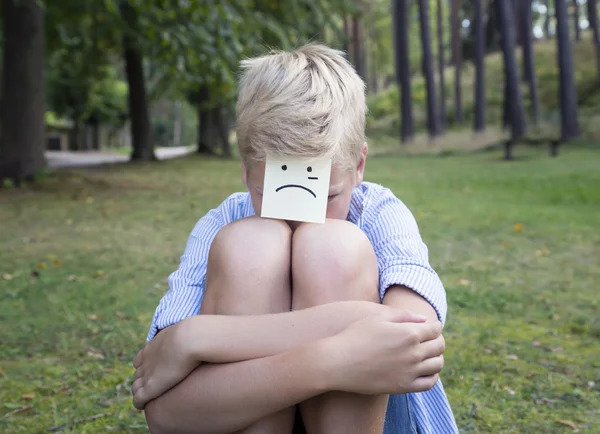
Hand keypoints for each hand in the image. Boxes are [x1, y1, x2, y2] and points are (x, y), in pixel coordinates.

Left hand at [131, 318, 200, 409]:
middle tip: (154, 386)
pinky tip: (143, 406)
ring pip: (136, 387)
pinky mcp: (150, 387)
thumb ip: (184, 336)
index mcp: (150, 349)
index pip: (139, 361)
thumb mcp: (185, 332)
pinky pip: (138, 399)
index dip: (145, 368)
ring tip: (148, 398)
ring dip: (140, 392)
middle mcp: (145, 362)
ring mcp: (147, 374)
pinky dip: (139, 403)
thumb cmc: (192, 336)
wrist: (189, 340)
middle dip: (142, 380)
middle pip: (137, 374)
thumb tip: (195, 334)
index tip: (154, 372)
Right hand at [324, 310, 444, 394]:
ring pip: (437, 364)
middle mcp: (413, 353)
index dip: (435, 326)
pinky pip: (429, 383)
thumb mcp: (378, 317)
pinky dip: (433, 375)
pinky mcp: (403, 387)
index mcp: (409, 333)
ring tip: (429, 353)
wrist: (339, 362)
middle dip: (438, 340)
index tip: (431, 326)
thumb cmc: (356, 335)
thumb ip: (403, 315)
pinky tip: (426, 370)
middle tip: (431, 338)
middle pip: (439, 346)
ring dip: (437, 357)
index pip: (435, 329)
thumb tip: (424, 319)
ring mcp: (409, 371)